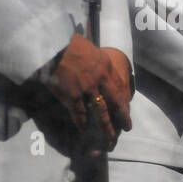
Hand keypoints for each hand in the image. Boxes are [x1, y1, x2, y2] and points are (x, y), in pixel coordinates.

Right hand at [45, 35, 131, 149]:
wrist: (55, 45)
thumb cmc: (69, 43)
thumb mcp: (90, 48)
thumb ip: (96, 60)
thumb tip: (97, 65)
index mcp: (106, 66)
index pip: (120, 88)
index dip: (124, 101)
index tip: (127, 109)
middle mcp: (101, 80)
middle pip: (115, 103)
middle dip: (122, 117)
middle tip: (126, 128)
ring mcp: (87, 89)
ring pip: (101, 113)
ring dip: (106, 127)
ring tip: (109, 138)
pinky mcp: (73, 96)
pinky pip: (80, 114)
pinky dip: (82, 124)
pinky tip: (84, 131)